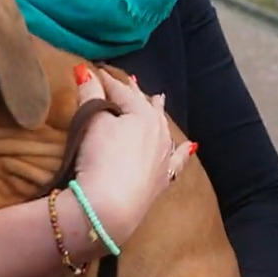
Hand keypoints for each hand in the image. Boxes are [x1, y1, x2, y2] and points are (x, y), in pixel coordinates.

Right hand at [68, 66, 189, 247]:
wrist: (110, 206)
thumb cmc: (100, 158)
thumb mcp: (92, 122)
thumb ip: (89, 93)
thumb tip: (85, 70)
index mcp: (142, 114)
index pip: (121, 91)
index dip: (107, 81)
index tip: (97, 72)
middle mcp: (159, 132)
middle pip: (145, 106)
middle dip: (136, 93)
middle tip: (132, 80)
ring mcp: (163, 156)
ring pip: (162, 128)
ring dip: (157, 113)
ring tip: (158, 99)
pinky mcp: (162, 179)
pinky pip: (177, 161)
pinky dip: (183, 152)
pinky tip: (192, 147)